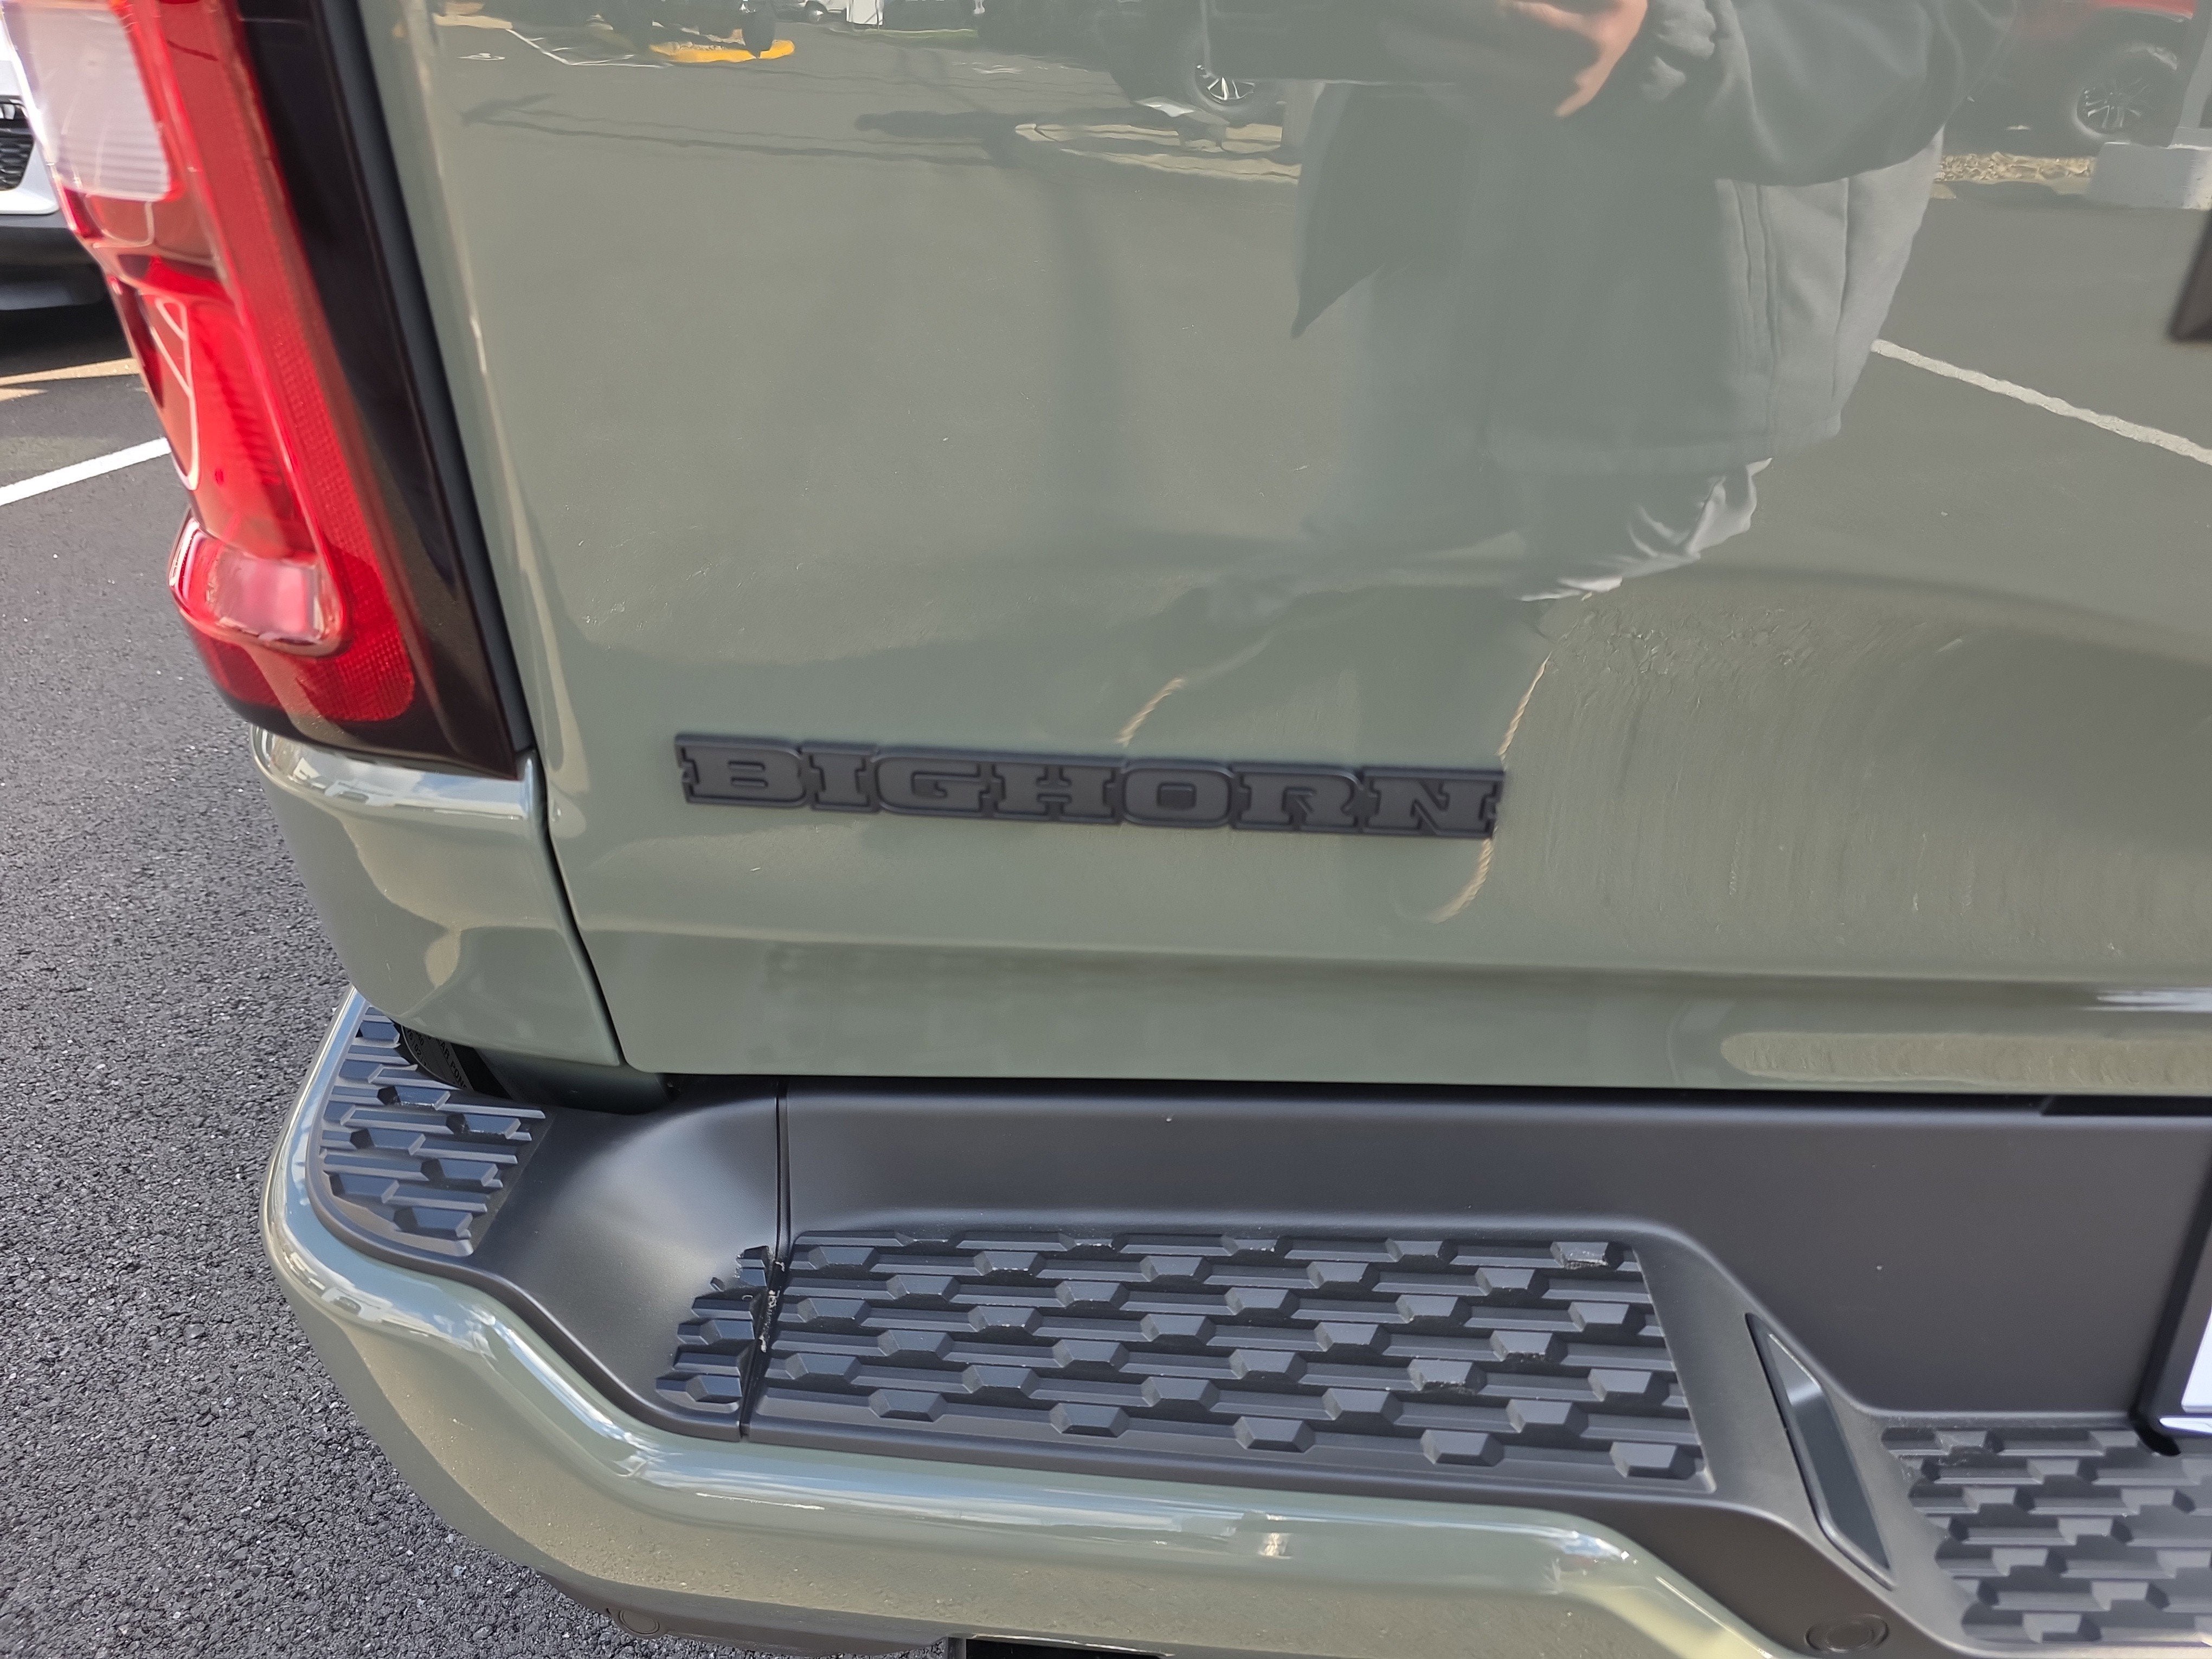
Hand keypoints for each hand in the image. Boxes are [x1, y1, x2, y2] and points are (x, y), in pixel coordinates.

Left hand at [1379, 0, 1650, 116]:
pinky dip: (1443, 89)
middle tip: (1389, 26)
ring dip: (1426, 67)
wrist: (1631, 63)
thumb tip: (1496, 0)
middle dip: (1425, 44)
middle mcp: (1555, 83)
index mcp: (1578, 40)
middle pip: (1473, 63)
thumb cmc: (1612, 10)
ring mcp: (1538, 110)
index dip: (1463, 6)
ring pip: (1465, 93)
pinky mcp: (1525, 125)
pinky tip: (1424, 69)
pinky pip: (1472, 112)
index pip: (1504, 16)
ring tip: (1397, 39)